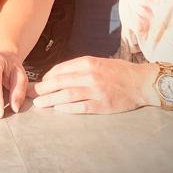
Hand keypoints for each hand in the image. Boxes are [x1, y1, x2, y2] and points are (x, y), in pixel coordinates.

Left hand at [29, 56, 153, 114]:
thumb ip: (81, 67)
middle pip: (60, 82)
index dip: (47, 76)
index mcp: (88, 62)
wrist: (142, 82)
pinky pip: (80, 107)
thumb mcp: (99, 62)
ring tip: (39, 103)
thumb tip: (60, 74)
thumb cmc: (120, 71)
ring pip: (66, 95)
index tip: (40, 81)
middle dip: (42, 88)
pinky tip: (58, 110)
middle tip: (30, 93)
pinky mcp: (102, 105)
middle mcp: (90, 75)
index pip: (61, 69)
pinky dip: (67, 109)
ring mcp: (96, 91)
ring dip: (50, 100)